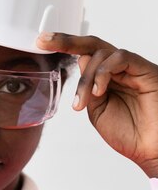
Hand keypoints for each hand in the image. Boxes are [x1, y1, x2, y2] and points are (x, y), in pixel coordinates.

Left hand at [37, 33, 157, 177]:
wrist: (150, 148)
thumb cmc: (129, 134)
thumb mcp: (97, 111)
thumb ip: (87, 87)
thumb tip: (81, 61)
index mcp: (106, 80)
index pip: (84, 56)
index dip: (64, 46)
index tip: (41, 42)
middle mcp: (118, 70)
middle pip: (91, 45)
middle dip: (66, 41)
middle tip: (45, 41)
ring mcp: (131, 68)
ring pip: (101, 54)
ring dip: (86, 77)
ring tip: (83, 102)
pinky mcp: (144, 69)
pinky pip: (120, 57)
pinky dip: (104, 72)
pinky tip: (99, 91)